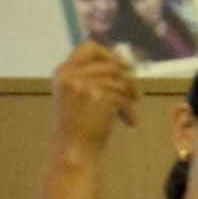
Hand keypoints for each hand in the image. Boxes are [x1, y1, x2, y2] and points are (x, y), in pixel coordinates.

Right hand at [53, 42, 141, 156]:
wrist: (72, 151)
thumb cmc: (78, 127)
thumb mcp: (80, 95)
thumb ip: (96, 74)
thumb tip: (120, 52)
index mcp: (62, 72)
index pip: (88, 47)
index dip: (109, 54)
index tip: (124, 67)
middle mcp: (69, 75)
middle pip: (111, 64)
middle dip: (128, 80)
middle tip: (135, 96)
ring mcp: (82, 85)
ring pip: (120, 80)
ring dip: (130, 97)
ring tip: (130, 110)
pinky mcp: (96, 97)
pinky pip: (123, 96)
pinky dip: (129, 110)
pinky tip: (130, 122)